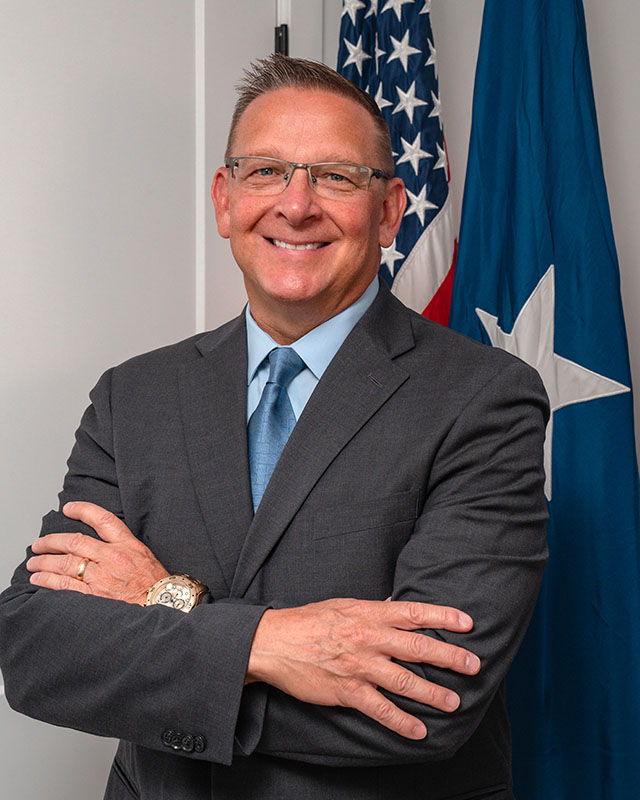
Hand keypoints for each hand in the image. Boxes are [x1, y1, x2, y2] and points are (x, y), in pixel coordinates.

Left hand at [27, 501, 168, 604]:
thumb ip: (123, 546)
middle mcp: (113, 558)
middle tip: (39, 543)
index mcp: (127, 545)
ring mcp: (102, 577)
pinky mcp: (94, 596)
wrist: (165, 606)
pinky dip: (48, 581)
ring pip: (65, 563)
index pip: (102, 519)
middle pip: (74, 542)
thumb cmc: (156, 584)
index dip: (83, 510)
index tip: (68, 508)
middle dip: (51, 541)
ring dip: (44, 562)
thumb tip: (100, 543)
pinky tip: (38, 579)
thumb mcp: (144, 556)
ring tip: (33, 562)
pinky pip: (64, 585)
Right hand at [246, 597, 479, 739]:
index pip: (414, 613)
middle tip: (474, 665)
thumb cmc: (309, 621)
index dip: (443, 617)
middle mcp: (368, 638)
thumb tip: (396, 604)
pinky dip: (402, 722)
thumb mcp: (344, 605)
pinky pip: (380, 709)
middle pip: (417, 647)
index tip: (467, 623)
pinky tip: (419, 731)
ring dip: (432, 693)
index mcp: (369, 614)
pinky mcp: (347, 691)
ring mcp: (358, 665)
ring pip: (404, 681)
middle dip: (449, 657)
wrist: (273, 642)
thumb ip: (373, 609)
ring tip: (453, 702)